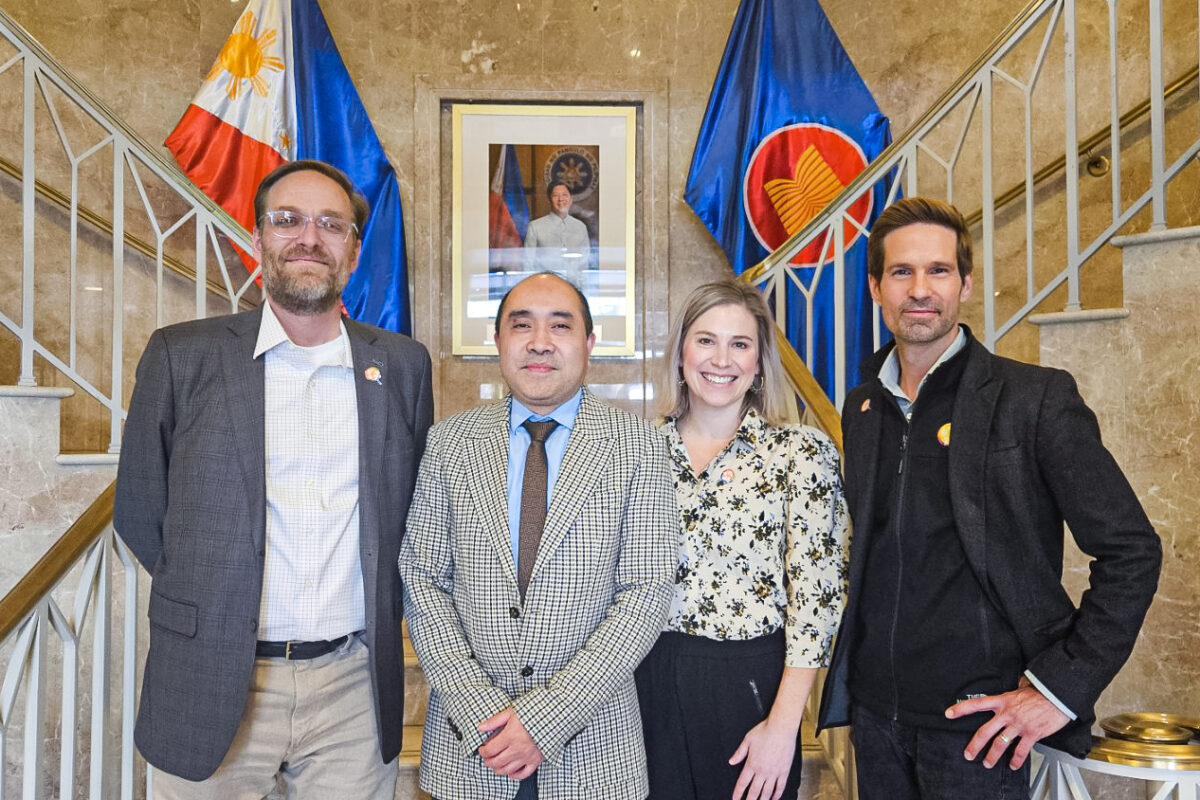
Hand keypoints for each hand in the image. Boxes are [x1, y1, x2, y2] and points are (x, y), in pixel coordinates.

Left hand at [477, 707, 543, 779]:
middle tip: (486, 758)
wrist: (552, 716)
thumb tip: (481, 727)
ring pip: (507, 770)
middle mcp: (517, 748)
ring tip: (495, 765)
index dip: (483, 752)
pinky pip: (524, 774)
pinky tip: (510, 772)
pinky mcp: (536, 760)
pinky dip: (515, 776)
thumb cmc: (532, 713)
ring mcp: (527, 756)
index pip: (490, 750)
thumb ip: (495, 721)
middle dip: (488, 761)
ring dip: (498, 769)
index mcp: (510, 736)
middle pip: (496, 762)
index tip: (482, 749)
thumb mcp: (511, 713)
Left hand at [728, 717, 796, 799]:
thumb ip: (739, 753)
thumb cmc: (765, 731)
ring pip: (767, 792)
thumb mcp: (747, 740)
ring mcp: (774, 772)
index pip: (742, 783)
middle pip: (754, 791)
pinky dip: (777, 794)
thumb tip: (731, 761)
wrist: (781, 728)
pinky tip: (774, 798)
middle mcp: (763, 771)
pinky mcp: (784, 771)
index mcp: (752, 764)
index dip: (737, 793)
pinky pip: (780, 786)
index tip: (735, 799)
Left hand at [944, 677, 1069, 769]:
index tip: (949, 713)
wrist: (1058, 695)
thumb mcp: (1020, 688)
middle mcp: (1007, 713)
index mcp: (1002, 700)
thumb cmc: (1040, 692)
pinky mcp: (1031, 733)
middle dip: (974, 745)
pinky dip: (1016, 760)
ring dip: (992, 756)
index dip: (961, 709)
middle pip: (985, 731)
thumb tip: (1010, 691)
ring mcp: (1019, 724)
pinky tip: (1013, 764)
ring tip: (987, 763)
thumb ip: (1010, 694)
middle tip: (968, 754)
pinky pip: (1020, 750)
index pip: (976, 703)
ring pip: (1000, 743)